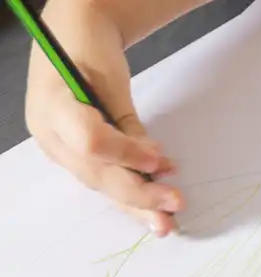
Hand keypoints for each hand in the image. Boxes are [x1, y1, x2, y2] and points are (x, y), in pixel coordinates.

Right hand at [25, 0, 181, 234]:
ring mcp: (59, 151)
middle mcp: (50, 135)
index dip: (126, 154)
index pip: (90, 142)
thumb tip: (153, 166)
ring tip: (168, 220)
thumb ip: (127, 125)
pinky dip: (132, 194)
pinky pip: (104, 182)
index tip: (159, 158)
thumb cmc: (89, 49)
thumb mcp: (111, 80)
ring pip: (102, 185)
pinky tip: (154, 209)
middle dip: (139, 194)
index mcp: (52, 105)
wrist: (72, 39)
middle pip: (96, 174)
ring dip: (138, 203)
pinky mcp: (74, 160)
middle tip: (176, 203)